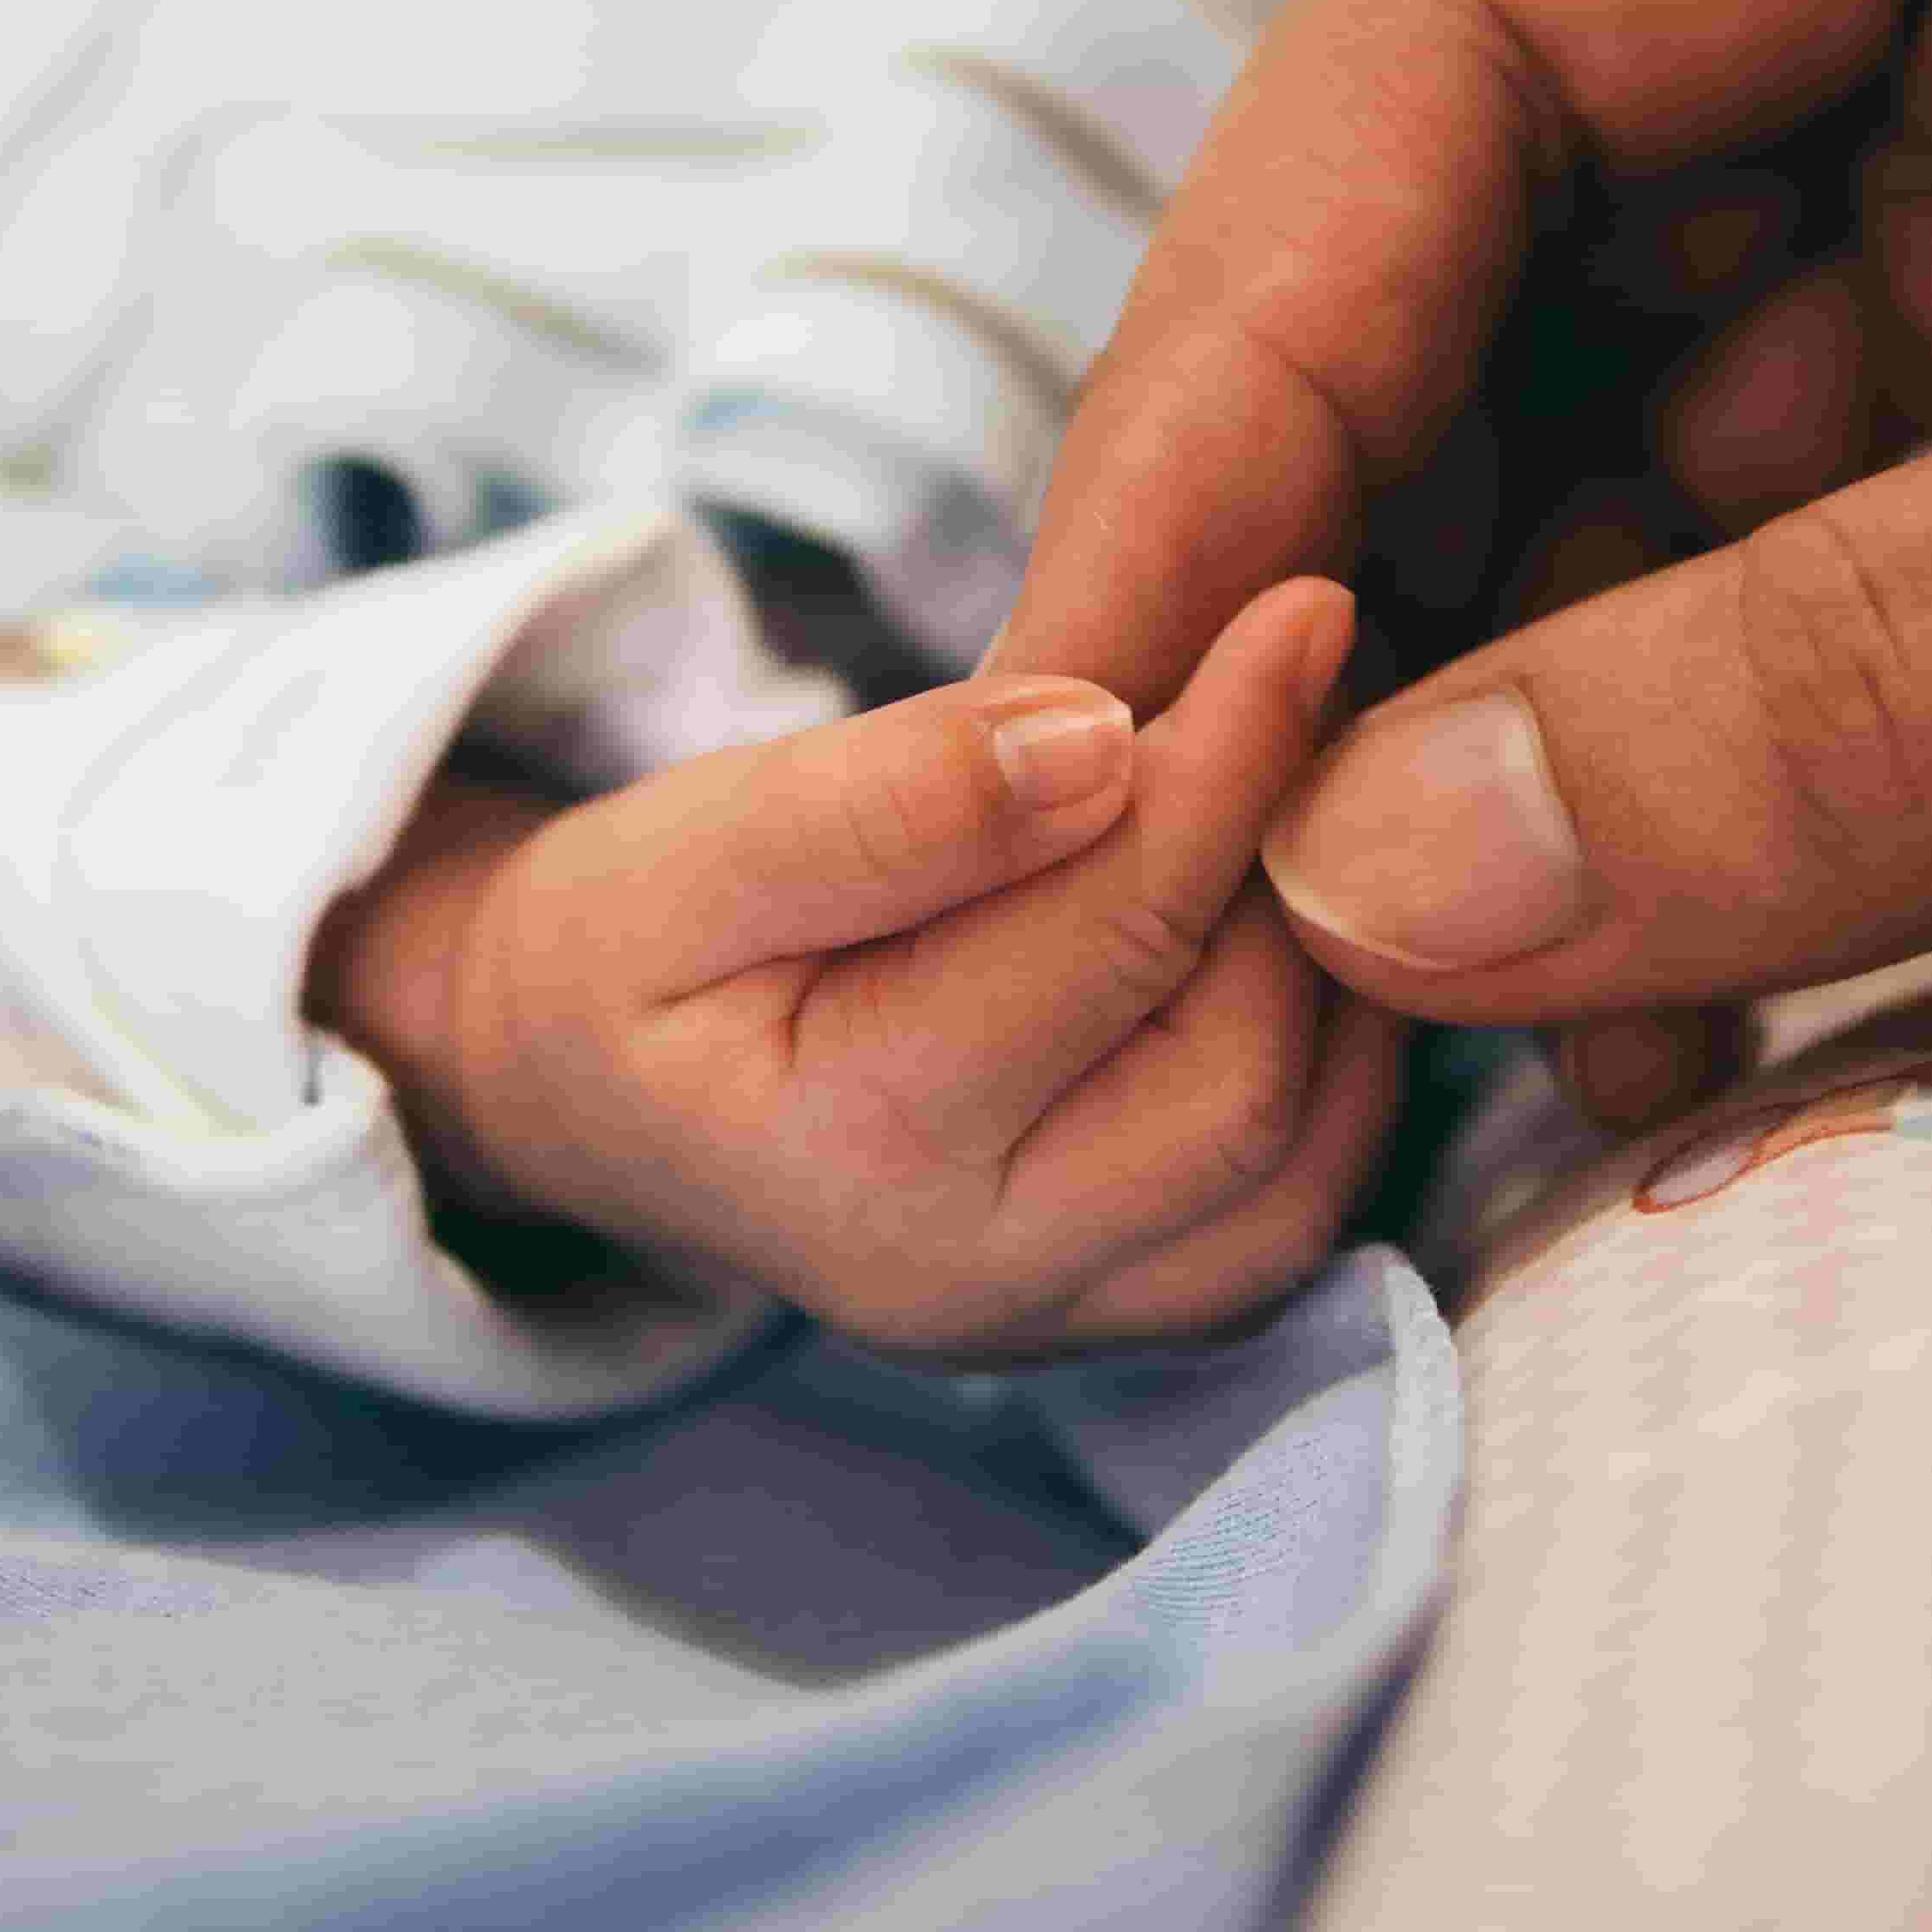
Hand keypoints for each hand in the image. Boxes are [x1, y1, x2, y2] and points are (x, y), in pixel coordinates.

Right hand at [307, 579, 1397, 1359]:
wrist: (591, 1086)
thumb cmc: (637, 945)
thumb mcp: (700, 840)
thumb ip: (890, 797)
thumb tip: (1105, 739)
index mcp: (853, 1154)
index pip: (1113, 937)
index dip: (1229, 758)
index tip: (1302, 609)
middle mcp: (971, 1280)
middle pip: (1238, 1072)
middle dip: (1297, 869)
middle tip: (1314, 693)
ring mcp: (1055, 1322)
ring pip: (1301, 1160)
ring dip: (1339, 968)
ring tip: (1308, 793)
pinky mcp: (1118, 1317)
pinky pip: (1297, 1212)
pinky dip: (1337, 1063)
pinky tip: (1296, 922)